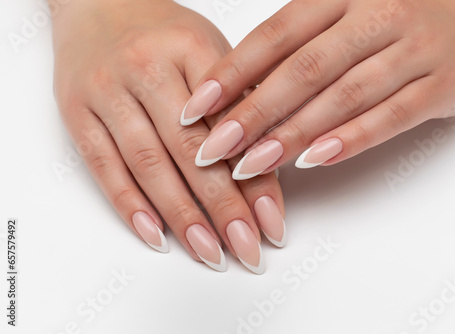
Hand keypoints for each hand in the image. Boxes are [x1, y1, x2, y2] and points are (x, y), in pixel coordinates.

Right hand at [52, 0, 285, 272]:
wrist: (99, 5)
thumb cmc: (163, 33)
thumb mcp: (210, 51)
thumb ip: (238, 100)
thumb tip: (269, 164)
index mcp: (192, 48)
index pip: (231, 125)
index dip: (255, 179)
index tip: (272, 222)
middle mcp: (147, 68)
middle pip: (191, 151)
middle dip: (223, 208)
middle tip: (246, 250)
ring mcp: (107, 90)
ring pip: (149, 164)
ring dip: (182, 216)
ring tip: (209, 253)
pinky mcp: (77, 112)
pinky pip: (104, 166)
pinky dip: (130, 206)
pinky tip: (156, 236)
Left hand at [182, 0, 454, 177]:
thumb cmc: (398, 15)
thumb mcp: (347, 14)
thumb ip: (301, 45)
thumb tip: (243, 92)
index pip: (274, 36)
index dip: (231, 74)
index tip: (196, 109)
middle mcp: (375, 15)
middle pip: (302, 70)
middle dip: (252, 113)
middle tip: (212, 149)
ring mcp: (412, 49)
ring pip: (342, 96)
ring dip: (292, 134)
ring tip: (251, 165)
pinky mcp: (441, 84)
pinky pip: (390, 115)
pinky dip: (350, 139)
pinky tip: (314, 161)